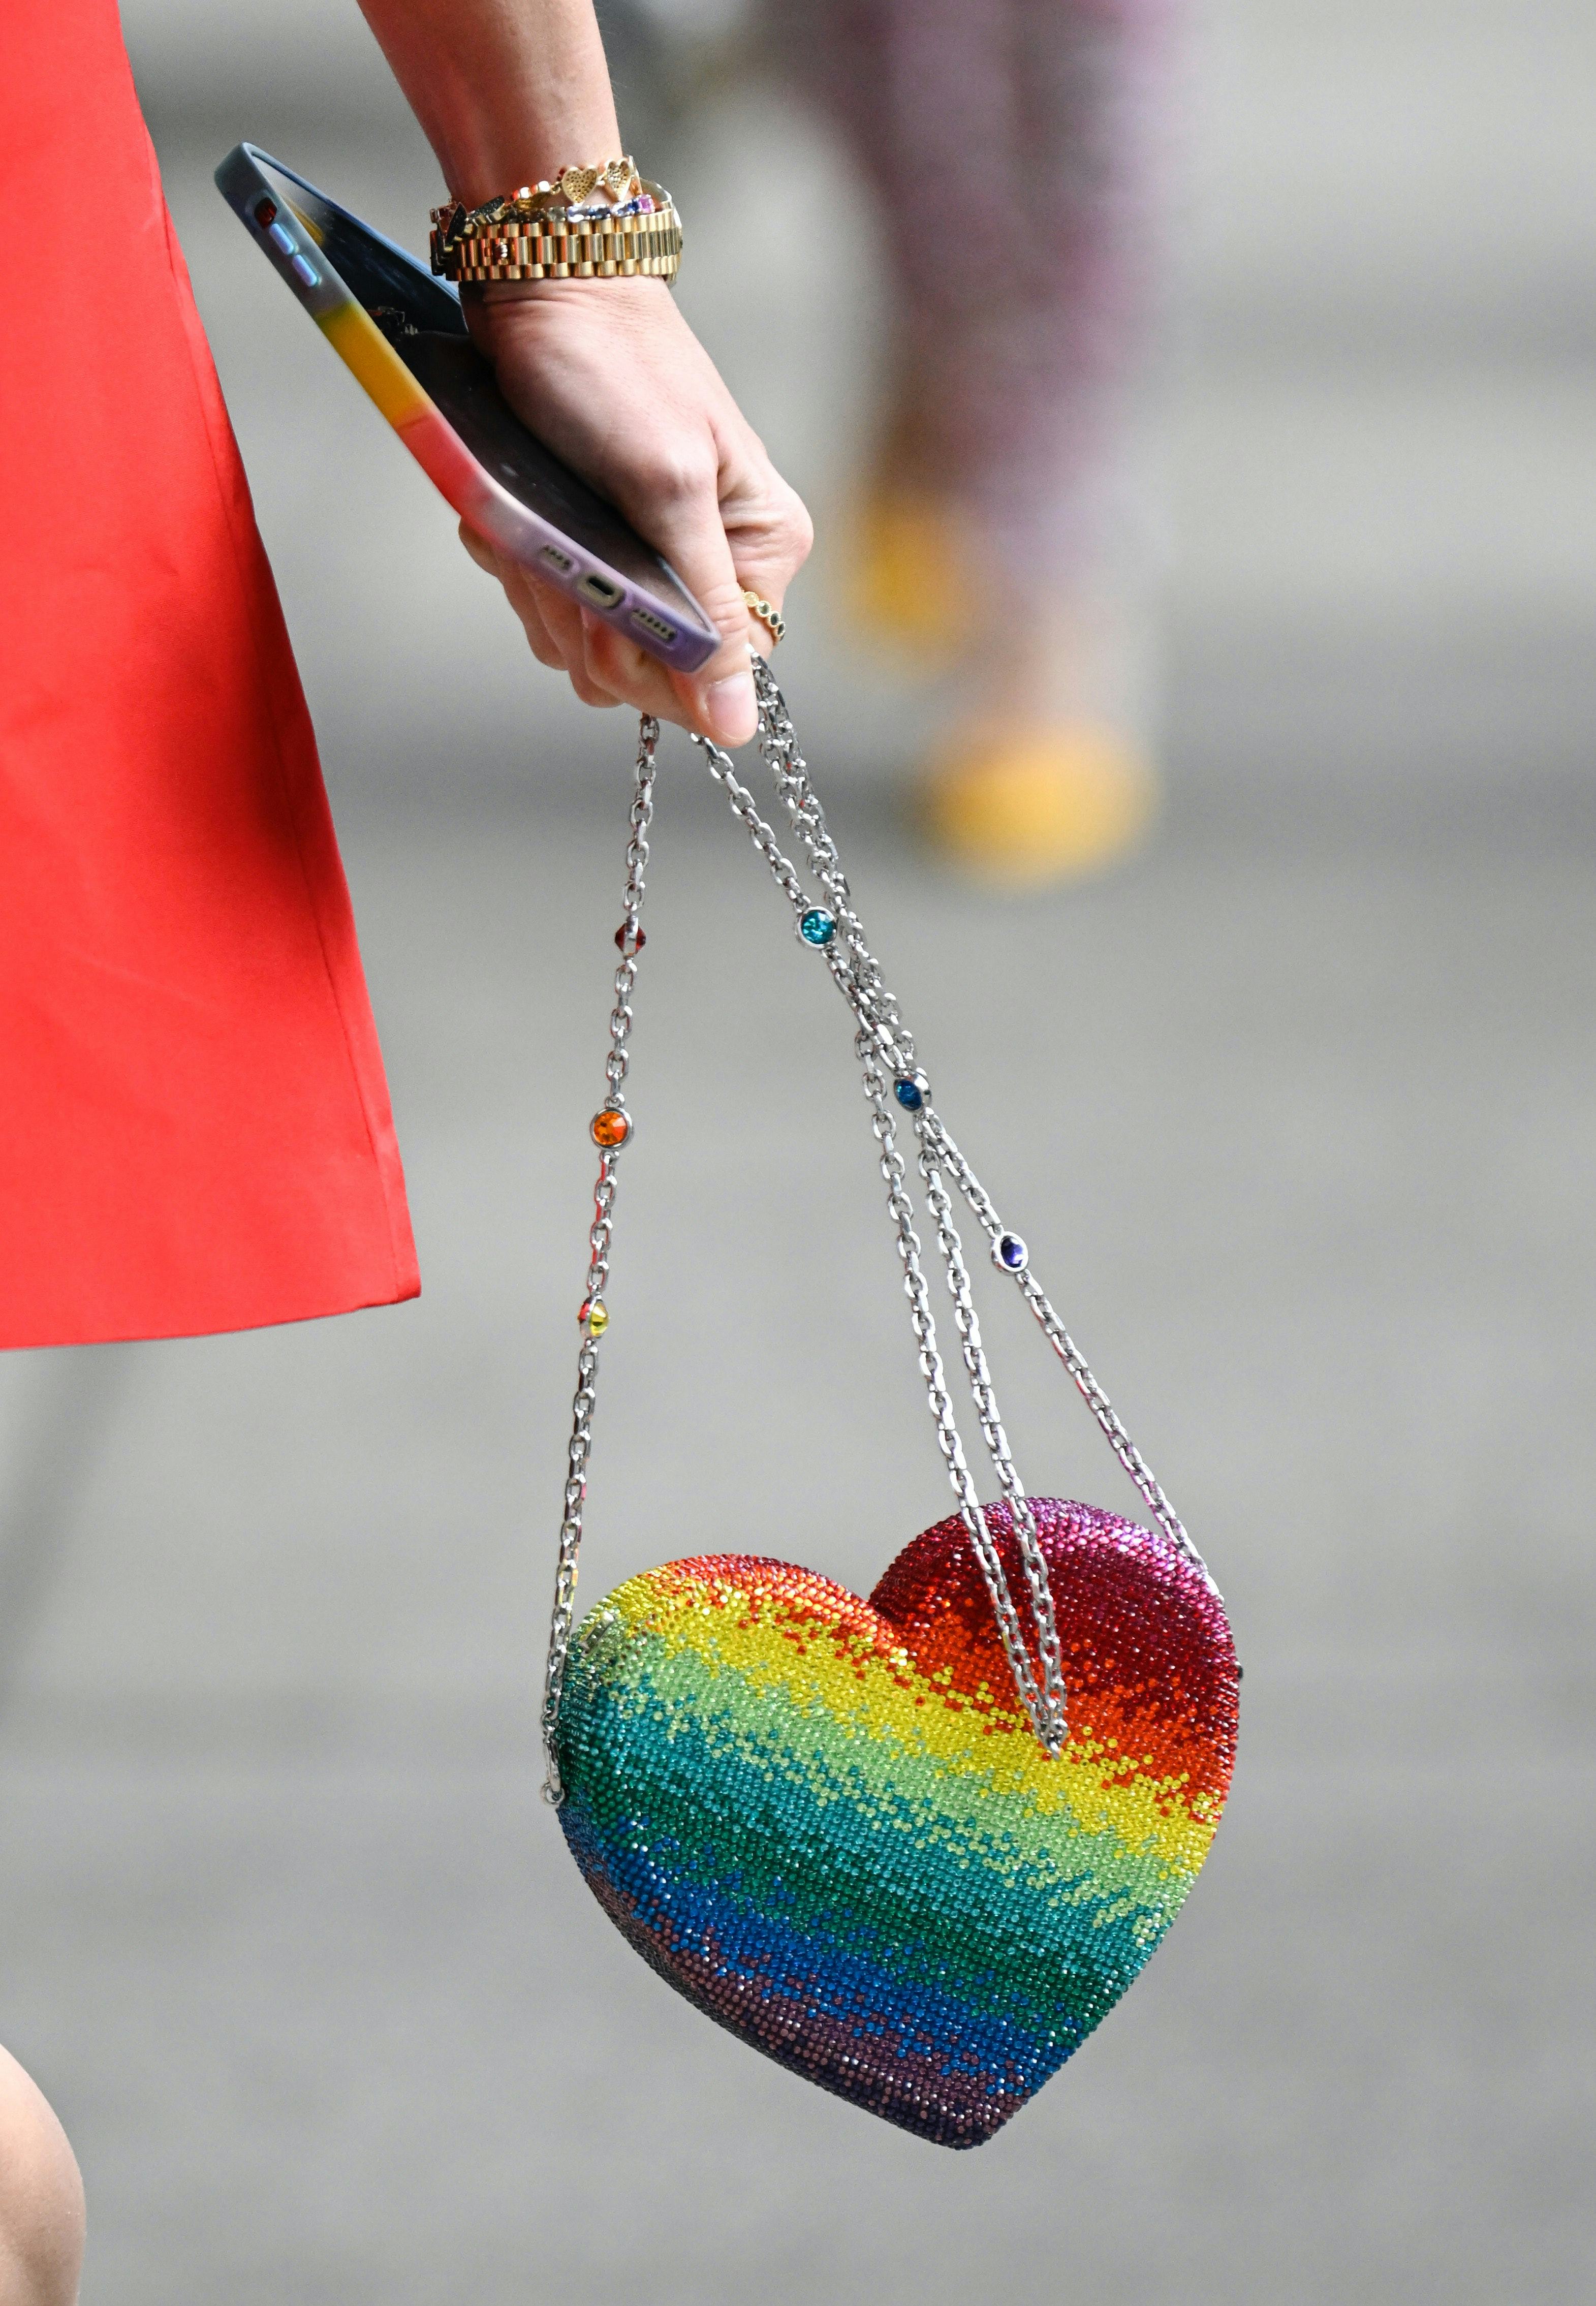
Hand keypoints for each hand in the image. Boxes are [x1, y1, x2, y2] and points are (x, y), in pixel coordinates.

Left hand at [458, 278, 811, 745]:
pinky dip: (518, 564)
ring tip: (532, 516)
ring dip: (540, 588)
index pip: (714, 678)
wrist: (540, 285)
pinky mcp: (590, 553)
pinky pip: (548, 608)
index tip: (603, 608)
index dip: (648, 665)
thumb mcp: (666, 489)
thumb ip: (706, 612)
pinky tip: (515, 512)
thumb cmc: (611, 368)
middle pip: (642, 673)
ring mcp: (647, 564)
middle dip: (582, 617)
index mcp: (759, 552)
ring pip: (584, 646)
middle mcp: (713, 568)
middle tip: (556, 544)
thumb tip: (738, 728)